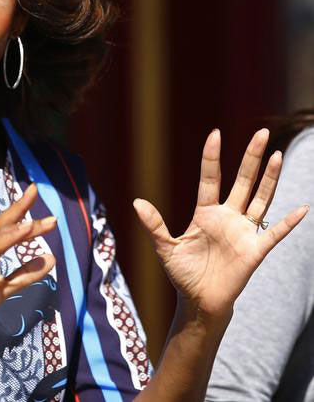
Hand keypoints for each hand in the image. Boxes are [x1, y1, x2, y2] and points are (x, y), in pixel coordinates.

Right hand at [0, 184, 56, 351]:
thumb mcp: (2, 290)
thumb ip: (25, 274)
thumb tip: (52, 257)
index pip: (3, 227)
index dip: (19, 208)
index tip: (35, 190)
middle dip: (22, 222)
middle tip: (51, 219)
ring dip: (7, 239)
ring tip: (28, 229)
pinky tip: (0, 280)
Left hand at [134, 129, 308, 320]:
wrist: (199, 301)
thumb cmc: (183, 274)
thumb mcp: (165, 247)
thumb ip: (154, 225)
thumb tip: (136, 202)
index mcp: (205, 213)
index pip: (210, 179)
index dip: (212, 157)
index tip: (215, 134)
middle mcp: (228, 217)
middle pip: (242, 181)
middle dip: (250, 158)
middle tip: (260, 132)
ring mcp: (243, 232)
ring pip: (260, 199)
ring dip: (269, 178)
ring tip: (276, 154)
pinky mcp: (255, 250)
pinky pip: (274, 233)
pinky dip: (288, 222)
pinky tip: (301, 208)